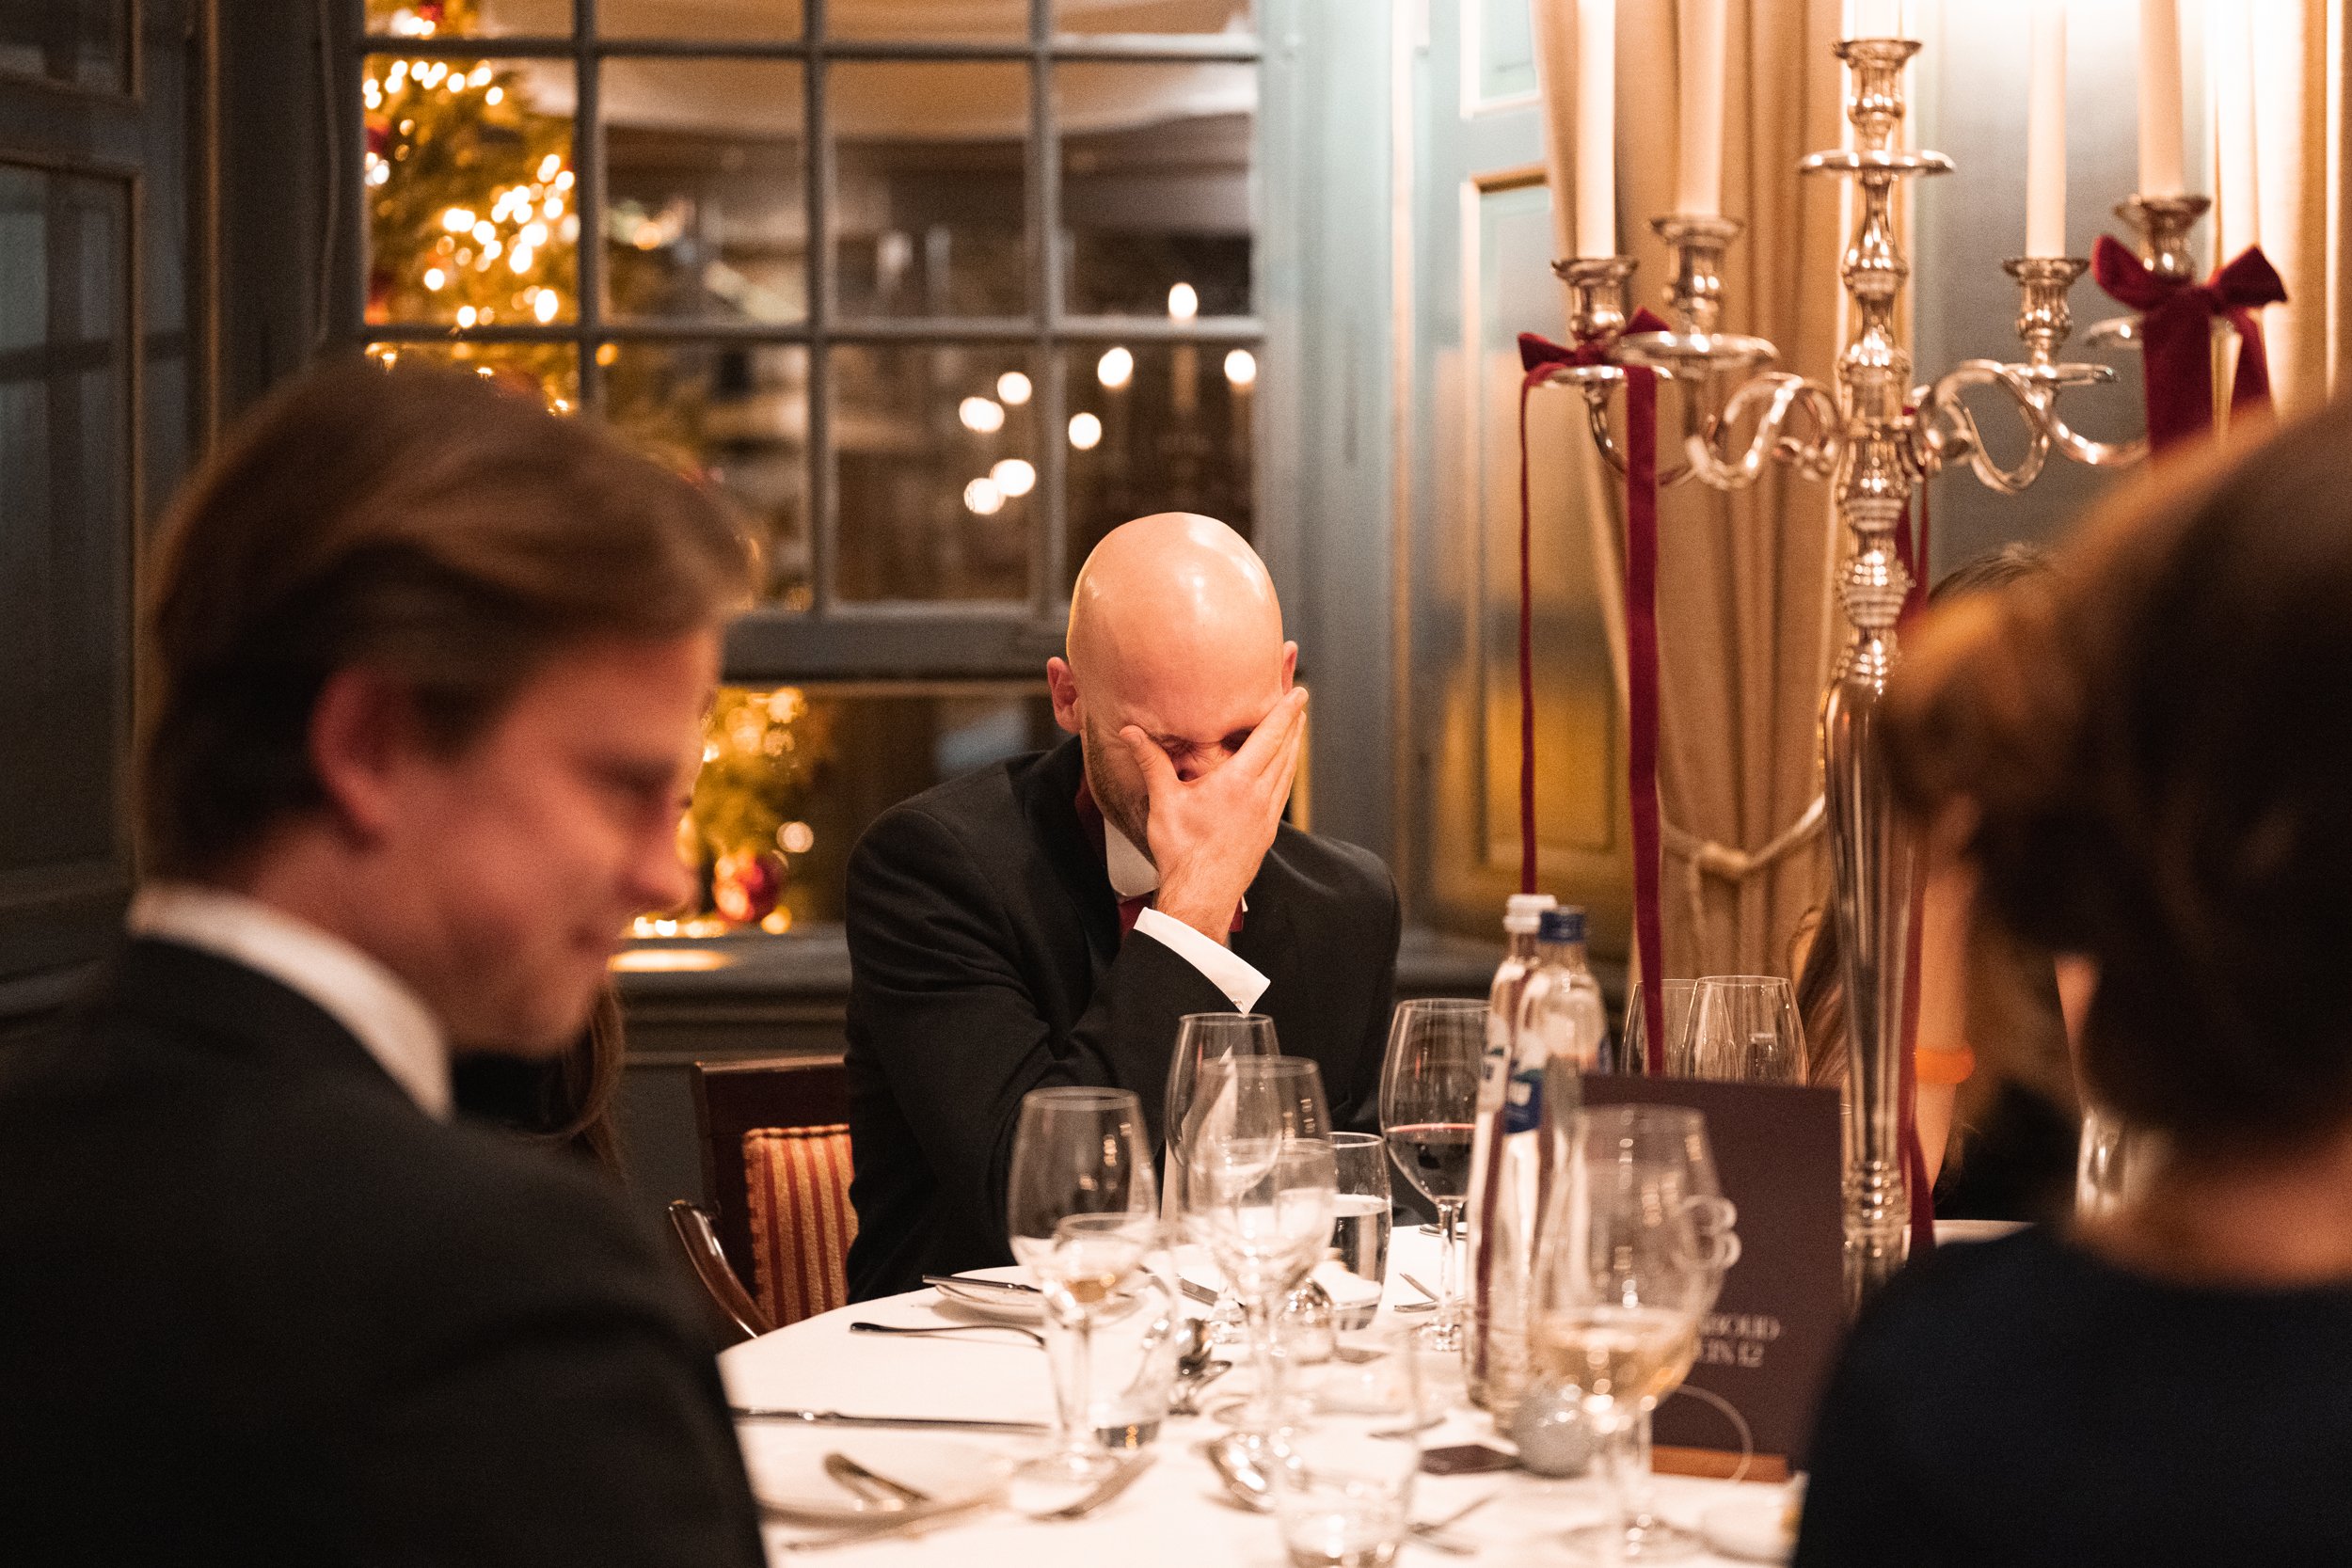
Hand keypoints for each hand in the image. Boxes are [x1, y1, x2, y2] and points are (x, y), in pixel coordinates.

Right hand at [1119, 688, 1307, 945]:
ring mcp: (1267, 817)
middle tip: (1300, 703)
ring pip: (1288, 773)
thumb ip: (1151, 762)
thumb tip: (1132, 734)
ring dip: (1293, 748)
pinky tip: (1281, 774)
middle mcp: (1260, 797)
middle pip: (1286, 751)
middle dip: (1294, 724)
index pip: (1270, 737)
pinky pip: (1282, 794)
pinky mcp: (1266, 833)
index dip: (1285, 712)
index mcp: (1238, 783)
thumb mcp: (1164, 801)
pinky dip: (1286, 774)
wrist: (1201, 896)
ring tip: (1295, 732)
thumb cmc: (1183, 854)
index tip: (1298, 693)